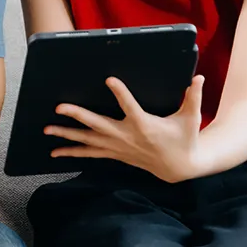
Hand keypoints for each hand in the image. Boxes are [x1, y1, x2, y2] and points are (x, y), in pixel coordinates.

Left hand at [46, 75, 208, 182]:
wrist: (180, 168)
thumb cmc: (185, 139)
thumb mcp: (192, 118)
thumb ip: (194, 97)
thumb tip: (199, 78)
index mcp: (145, 125)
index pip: (130, 106)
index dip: (120, 93)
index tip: (110, 80)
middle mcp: (127, 137)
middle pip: (98, 125)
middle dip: (78, 115)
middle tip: (60, 107)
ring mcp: (118, 147)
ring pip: (88, 141)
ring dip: (67, 135)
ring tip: (47, 129)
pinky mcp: (115, 154)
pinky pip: (90, 153)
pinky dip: (72, 152)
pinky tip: (55, 152)